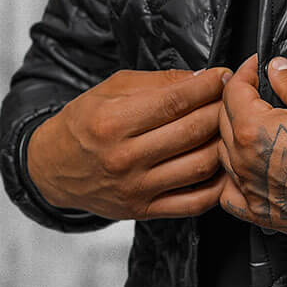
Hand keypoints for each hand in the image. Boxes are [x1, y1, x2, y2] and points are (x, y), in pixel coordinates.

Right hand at [27, 66, 232, 220]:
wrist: (53, 168)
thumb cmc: (84, 123)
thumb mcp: (111, 90)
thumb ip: (159, 83)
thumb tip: (203, 77)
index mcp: (112, 122)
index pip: (175, 102)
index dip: (208, 86)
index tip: (225, 76)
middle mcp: (124, 158)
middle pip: (192, 132)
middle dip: (222, 110)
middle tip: (233, 99)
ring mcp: (137, 188)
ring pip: (200, 166)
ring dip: (224, 144)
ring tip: (229, 129)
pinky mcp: (145, 210)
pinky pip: (194, 202)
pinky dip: (217, 185)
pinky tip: (223, 166)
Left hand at [217, 54, 286, 241]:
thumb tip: (276, 68)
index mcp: (253, 129)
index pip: (233, 91)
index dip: (245, 72)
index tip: (256, 66)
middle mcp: (243, 160)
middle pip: (223, 120)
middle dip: (237, 100)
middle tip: (256, 92)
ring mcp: (248, 188)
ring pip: (223, 155)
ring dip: (234, 136)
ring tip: (255, 128)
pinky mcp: (257, 211)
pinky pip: (228, 194)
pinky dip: (232, 179)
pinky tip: (246, 170)